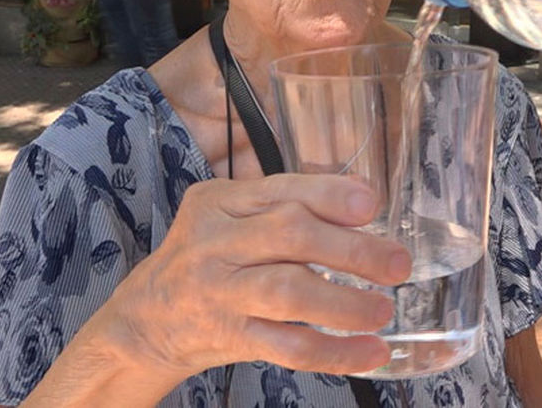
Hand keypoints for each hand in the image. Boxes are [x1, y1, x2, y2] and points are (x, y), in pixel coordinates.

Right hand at [82, 174, 411, 380]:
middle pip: (289, 235)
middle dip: (351, 250)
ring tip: (382, 310)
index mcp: (220, 201)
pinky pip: (287, 347)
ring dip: (344, 304)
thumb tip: (360, 196)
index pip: (280, 189)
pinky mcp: (229, 335)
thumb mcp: (227, 216)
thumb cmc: (204, 259)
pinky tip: (368, 352)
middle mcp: (216, 242)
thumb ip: (279, 204)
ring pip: (288, 292)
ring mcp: (220, 291)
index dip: (329, 195)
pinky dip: (334, 352)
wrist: (145, 319)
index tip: (370, 205)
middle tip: (396, 265)